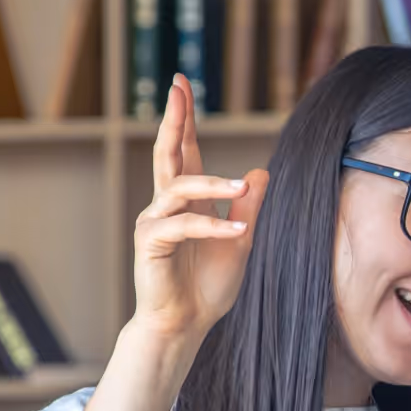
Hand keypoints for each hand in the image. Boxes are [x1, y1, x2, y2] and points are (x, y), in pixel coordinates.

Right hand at [132, 74, 268, 343]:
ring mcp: (154, 221)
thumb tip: (260, 172)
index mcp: (185, 202)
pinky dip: (211, 227)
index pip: (185, 152)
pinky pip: (183, 226)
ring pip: (181, 188)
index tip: (182, 85)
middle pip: (168, 153)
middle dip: (174, 119)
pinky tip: (236, 233)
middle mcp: (165, 205)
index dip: (185, 120)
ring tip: (241, 188)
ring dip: (213, 185)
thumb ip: (248, 208)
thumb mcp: (240, 241)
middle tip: (178, 87)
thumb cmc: (208, 287)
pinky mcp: (150, 243)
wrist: (186, 324)